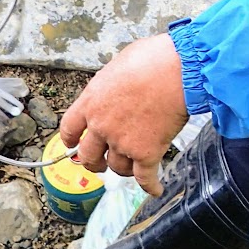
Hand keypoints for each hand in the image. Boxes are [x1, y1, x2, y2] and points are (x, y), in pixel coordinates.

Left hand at [58, 34, 187, 196]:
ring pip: (118, 168)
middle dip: (95, 162)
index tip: (74, 144)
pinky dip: (150, 186)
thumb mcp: (119, 64)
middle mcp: (102, 126)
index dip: (71, 140)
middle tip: (101, 162)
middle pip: (89, 156)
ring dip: (125, 168)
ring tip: (134, 166)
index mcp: (91, 101)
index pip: (69, 128)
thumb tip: (118, 86)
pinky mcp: (147, 153)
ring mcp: (123, 142)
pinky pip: (145, 178)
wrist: (179, 70)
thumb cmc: (153, 59)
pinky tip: (155, 189)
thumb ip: (111, 83)